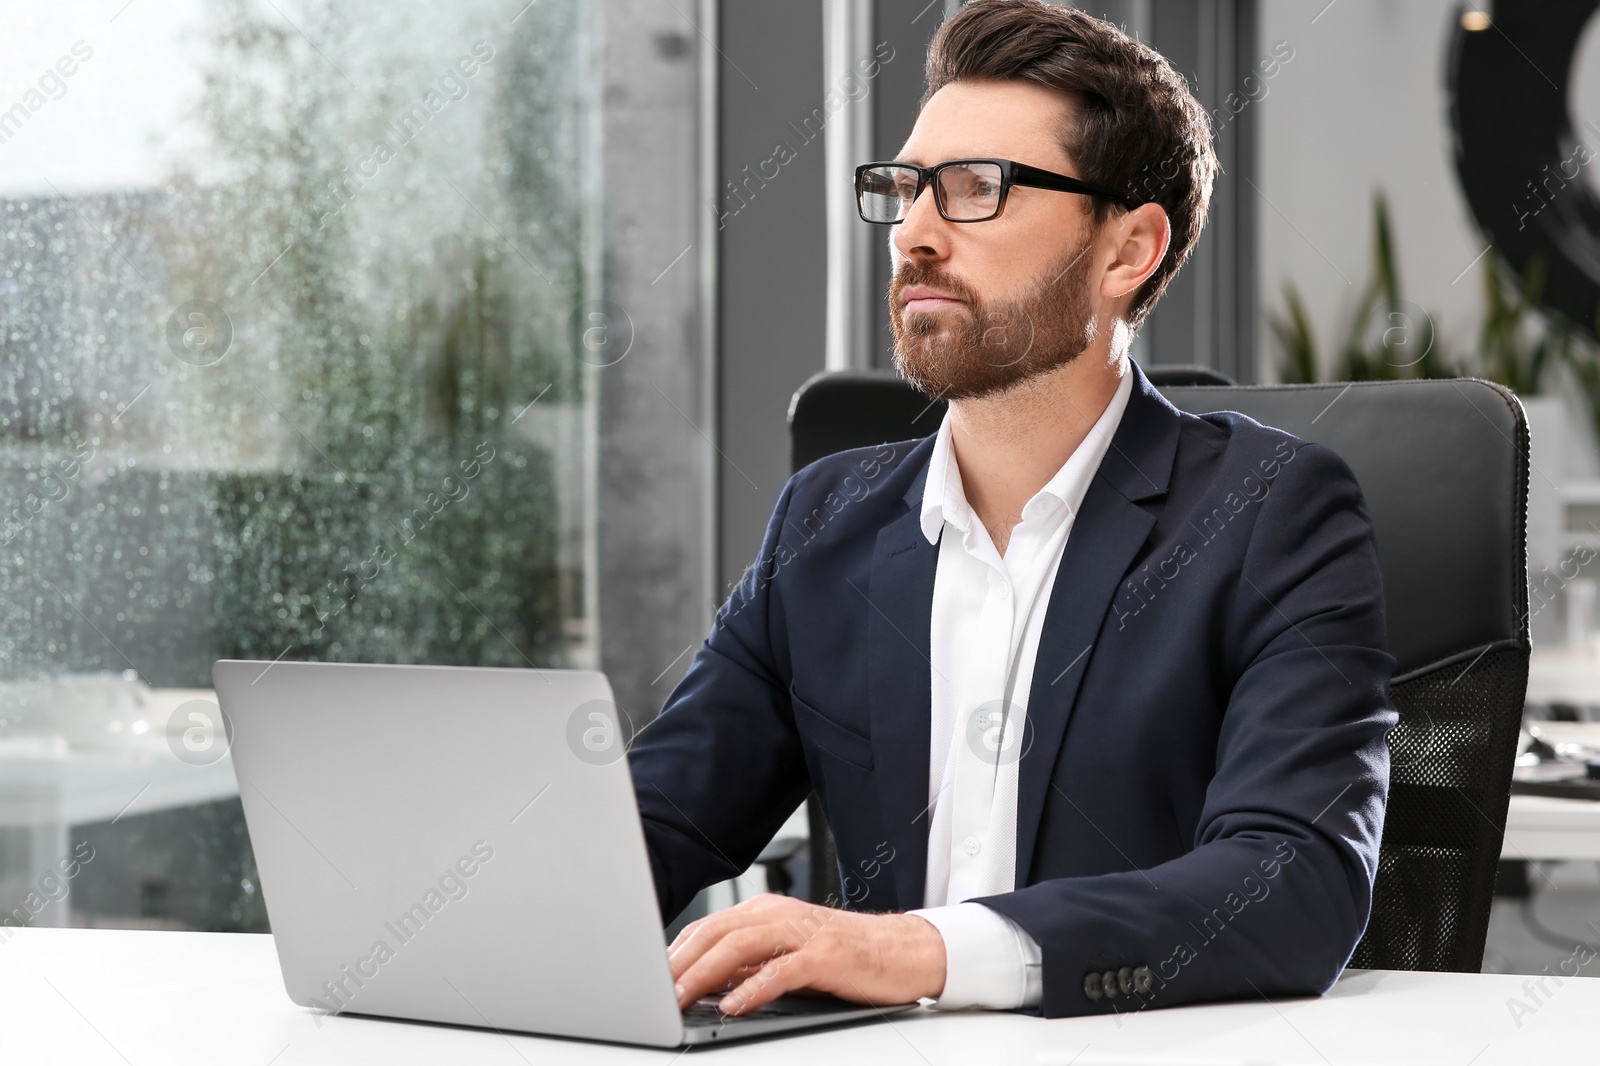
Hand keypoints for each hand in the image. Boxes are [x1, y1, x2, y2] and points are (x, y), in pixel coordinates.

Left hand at [667, 892, 944, 1015]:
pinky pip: (781, 970)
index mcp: (766, 912)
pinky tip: (734, 1005)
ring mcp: (802, 933)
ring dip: (704, 974)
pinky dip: (753, 987)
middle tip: (650, 992)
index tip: (647, 979)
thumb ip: (750, 965)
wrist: (902, 952)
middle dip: (679, 964)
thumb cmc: (844, 958)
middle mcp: (779, 915)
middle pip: (715, 933)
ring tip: (679, 998)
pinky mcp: (825, 956)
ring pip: (740, 946)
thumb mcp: (787, 958)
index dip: (673, 953)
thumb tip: (706, 986)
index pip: (708, 928)